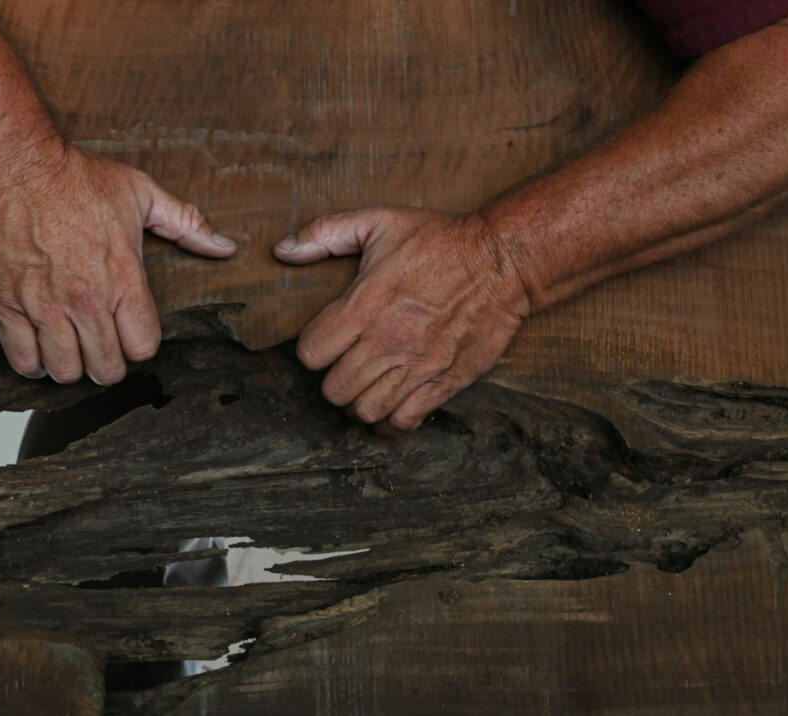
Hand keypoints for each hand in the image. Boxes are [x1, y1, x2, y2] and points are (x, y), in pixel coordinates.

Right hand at [0, 141, 236, 383]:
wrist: (13, 165)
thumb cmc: (76, 178)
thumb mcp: (141, 192)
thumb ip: (186, 224)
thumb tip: (225, 247)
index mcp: (123, 279)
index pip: (143, 347)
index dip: (140, 345)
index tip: (131, 332)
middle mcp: (86, 300)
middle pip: (106, 369)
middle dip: (107, 364)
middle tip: (101, 348)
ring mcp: (45, 306)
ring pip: (65, 371)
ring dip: (70, 366)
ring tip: (70, 348)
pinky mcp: (7, 305)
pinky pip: (23, 360)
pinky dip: (32, 364)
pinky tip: (38, 348)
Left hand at [273, 206, 529, 434]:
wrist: (504, 262)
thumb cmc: (440, 241)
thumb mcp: (379, 221)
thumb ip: (325, 233)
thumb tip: (282, 251)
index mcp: (365, 305)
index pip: (311, 353)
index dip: (312, 350)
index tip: (326, 342)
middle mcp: (388, 341)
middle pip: (334, 389)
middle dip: (333, 380)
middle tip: (346, 366)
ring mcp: (417, 366)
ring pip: (365, 411)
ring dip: (359, 403)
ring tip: (366, 387)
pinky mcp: (445, 382)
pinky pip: (404, 422)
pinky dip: (391, 422)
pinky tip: (391, 405)